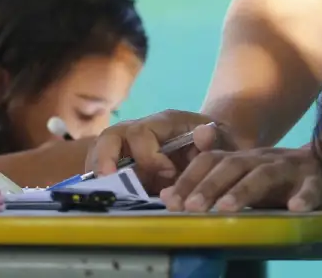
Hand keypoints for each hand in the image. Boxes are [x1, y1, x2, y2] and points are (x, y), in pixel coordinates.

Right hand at [86, 110, 235, 189]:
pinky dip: (102, 184)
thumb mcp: (222, 140)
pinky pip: (103, 170)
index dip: (148, 156)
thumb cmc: (217, 143)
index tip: (169, 175)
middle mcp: (140, 132)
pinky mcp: (126, 166)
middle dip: (104, 158)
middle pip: (110, 137)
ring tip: (105, 194)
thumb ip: (214, 138)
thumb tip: (203, 133)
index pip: (141, 133)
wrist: (215, 147)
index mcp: (162, 123)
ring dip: (99, 173)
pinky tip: (109, 198)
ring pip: (100, 152)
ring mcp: (129, 149)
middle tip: (108, 180)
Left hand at [162, 146, 321, 212]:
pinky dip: (304, 196)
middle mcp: (262, 158)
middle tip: (191, 208)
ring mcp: (289, 167)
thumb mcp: (244, 180)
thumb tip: (166, 196)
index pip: (210, 161)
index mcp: (243, 159)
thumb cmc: (280, 181)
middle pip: (232, 165)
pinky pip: (311, 186)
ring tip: (227, 209)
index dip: (188, 178)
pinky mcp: (316, 178)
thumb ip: (209, 186)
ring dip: (244, 191)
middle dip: (209, 186)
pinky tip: (296, 208)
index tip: (169, 201)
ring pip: (264, 173)